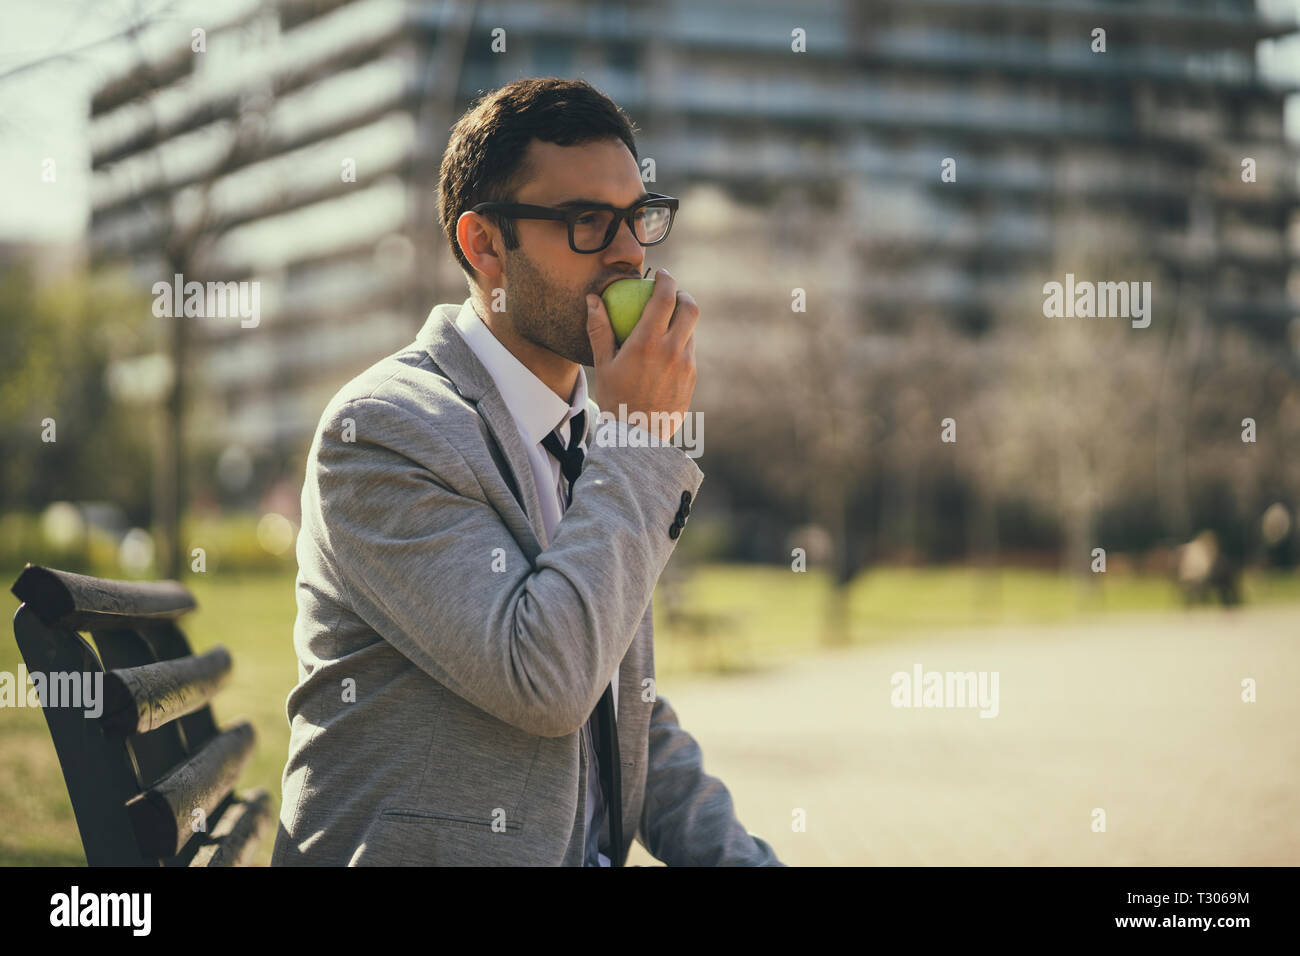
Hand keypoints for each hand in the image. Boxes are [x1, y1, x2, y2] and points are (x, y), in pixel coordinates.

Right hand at [586, 267, 697, 442]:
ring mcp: (686, 365)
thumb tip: (592, 299)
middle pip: (690, 309)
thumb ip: (599, 329)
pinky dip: (681, 344)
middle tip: (673, 295)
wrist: (636, 438)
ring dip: (682, 322)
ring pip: (691, 332)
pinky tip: (667, 352)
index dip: (666, 280)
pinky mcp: (692, 379)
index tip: (661, 275)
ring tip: (666, 325)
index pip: (664, 298)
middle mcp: (672, 350)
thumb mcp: (602, 364)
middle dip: (684, 295)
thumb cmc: (614, 399)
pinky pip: (690, 353)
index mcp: (648, 342)